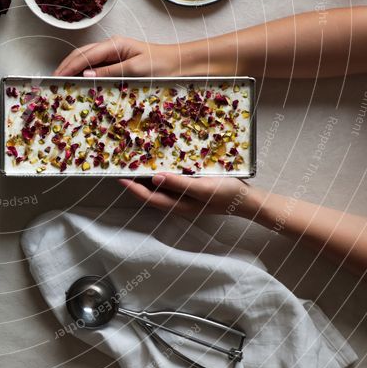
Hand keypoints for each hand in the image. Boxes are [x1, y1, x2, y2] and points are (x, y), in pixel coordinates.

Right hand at [54, 36, 173, 76]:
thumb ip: (110, 71)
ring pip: (86, 59)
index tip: (57, 76)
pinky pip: (96, 65)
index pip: (85, 55)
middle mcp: (111, 46)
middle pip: (82, 54)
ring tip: (60, 79)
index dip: (69, 66)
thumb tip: (85, 74)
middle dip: (66, 65)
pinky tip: (78, 80)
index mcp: (114, 44)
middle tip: (52, 79)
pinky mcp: (117, 61)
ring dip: (72, 67)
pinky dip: (84, 71)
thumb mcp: (135, 70)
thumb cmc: (161, 65)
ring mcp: (113, 53)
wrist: (178, 63)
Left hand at [118, 174, 261, 218]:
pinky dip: (163, 173)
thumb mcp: (201, 188)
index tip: (118, 177)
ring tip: (137, 162)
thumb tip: (153, 178)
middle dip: (136, 182)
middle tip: (124, 167)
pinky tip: (162, 162)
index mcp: (177, 205)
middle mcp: (178, 201)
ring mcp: (185, 196)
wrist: (247, 199)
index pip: (148, 197)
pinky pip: (172, 181)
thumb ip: (178, 184)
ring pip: (160, 187)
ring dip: (148, 176)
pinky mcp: (192, 188)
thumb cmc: (225, 194)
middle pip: (151, 193)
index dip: (132, 188)